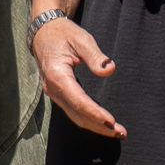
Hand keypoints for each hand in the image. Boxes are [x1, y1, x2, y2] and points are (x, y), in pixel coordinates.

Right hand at [29, 15, 122, 137]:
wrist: (43, 32)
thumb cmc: (63, 33)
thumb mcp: (81, 38)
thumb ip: (95, 55)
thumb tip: (109, 69)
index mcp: (57, 75)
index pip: (78, 101)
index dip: (95, 113)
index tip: (112, 122)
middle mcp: (53, 88)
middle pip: (77, 114)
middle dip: (99, 126)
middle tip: (121, 133)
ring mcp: (54, 92)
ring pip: (75, 116)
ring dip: (95, 125)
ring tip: (116, 131)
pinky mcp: (58, 93)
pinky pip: (73, 110)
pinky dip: (88, 118)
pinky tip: (102, 122)